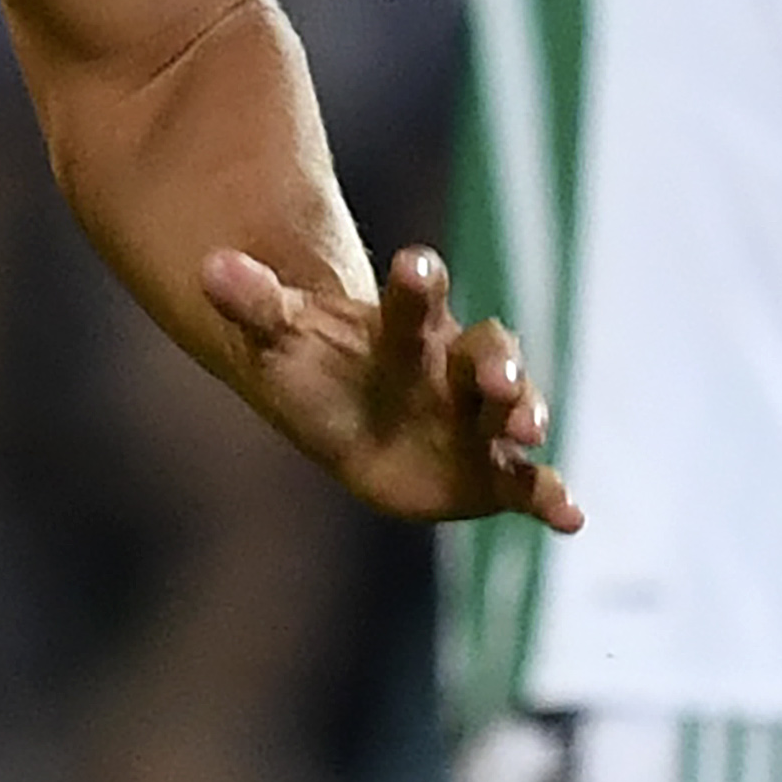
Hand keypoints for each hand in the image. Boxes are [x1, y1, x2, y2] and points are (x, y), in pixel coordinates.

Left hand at [201, 241, 584, 531]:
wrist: (350, 416)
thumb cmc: (319, 367)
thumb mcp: (282, 338)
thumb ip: (257, 305)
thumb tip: (208, 267)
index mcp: (407, 326)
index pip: (418, 296)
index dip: (418, 282)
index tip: (415, 264)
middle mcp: (455, 366)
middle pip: (487, 353)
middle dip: (495, 363)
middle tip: (498, 378)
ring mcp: (478, 419)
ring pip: (515, 412)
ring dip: (528, 415)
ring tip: (530, 428)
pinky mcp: (491, 473)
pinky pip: (527, 483)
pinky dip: (552, 497)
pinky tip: (573, 517)